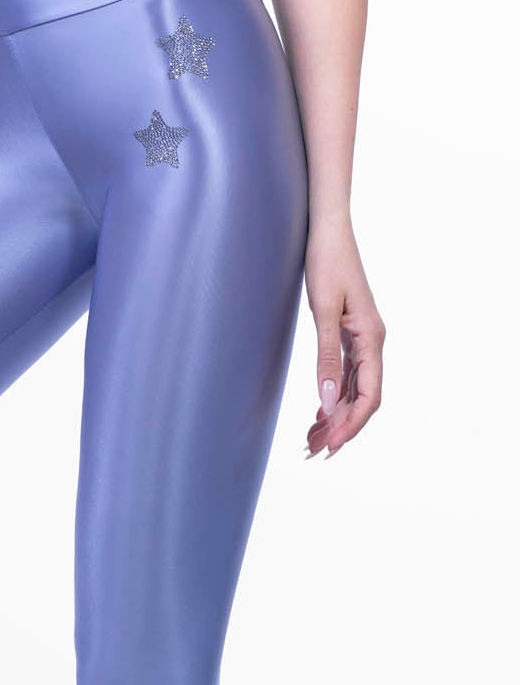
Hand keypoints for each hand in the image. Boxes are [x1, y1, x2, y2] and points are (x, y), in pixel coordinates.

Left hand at [304, 220, 384, 458]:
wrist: (329, 231)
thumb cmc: (328, 263)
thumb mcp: (324, 313)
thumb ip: (327, 358)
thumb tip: (329, 400)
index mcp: (372, 338)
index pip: (370, 396)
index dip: (351, 425)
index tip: (329, 446)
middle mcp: (373, 342)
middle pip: (364, 399)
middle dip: (341, 428)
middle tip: (313, 452)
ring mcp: (363, 339)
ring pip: (355, 390)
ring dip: (336, 417)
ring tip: (311, 440)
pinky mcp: (351, 335)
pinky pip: (348, 376)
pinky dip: (334, 398)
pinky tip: (319, 414)